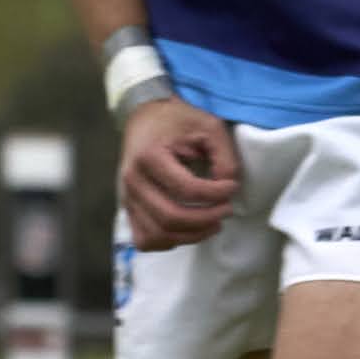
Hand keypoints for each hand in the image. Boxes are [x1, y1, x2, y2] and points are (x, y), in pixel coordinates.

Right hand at [117, 98, 240, 250]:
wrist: (145, 117)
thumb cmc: (177, 120)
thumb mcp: (209, 127)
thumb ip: (224, 157)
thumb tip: (227, 187)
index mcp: (149, 157)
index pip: (186, 190)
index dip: (216, 194)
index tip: (232, 187)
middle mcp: (133, 180)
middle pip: (170, 218)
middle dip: (206, 219)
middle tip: (226, 210)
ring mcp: (127, 197)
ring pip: (157, 235)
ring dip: (190, 235)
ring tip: (213, 223)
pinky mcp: (129, 208)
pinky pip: (144, 239)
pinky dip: (168, 242)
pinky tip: (188, 230)